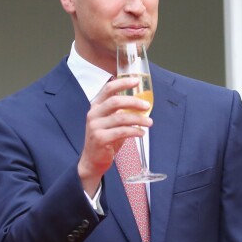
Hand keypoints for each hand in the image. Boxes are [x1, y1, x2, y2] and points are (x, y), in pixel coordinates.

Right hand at [78, 76, 152, 194]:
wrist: (92, 160)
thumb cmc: (104, 138)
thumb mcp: (110, 122)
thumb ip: (121, 112)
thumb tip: (141, 104)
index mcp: (96, 106)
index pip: (108, 89)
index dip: (122, 83)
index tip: (136, 81)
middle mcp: (93, 114)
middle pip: (115, 101)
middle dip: (134, 102)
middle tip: (147, 106)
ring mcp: (95, 126)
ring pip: (121, 117)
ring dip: (138, 119)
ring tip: (150, 122)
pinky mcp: (100, 138)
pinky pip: (122, 132)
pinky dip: (135, 131)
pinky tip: (141, 132)